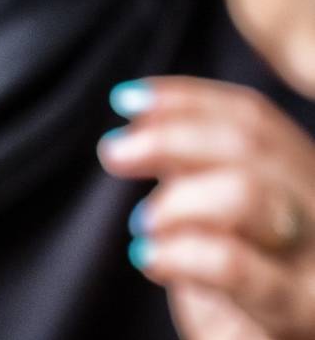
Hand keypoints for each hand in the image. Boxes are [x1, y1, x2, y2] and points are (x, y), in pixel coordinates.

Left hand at [99, 77, 314, 339]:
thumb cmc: (235, 291)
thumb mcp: (214, 214)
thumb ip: (192, 169)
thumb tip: (137, 125)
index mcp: (301, 175)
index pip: (252, 116)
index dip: (186, 99)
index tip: (125, 99)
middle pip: (248, 143)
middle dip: (167, 137)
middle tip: (114, 153)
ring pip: (245, 192)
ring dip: (176, 200)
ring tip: (144, 225)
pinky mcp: (301, 310)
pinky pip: (233, 264)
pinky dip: (178, 252)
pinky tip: (148, 257)